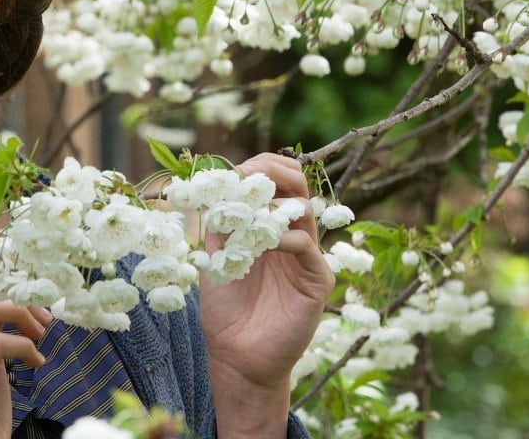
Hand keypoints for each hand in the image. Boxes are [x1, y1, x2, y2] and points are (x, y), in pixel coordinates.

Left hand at [199, 153, 333, 437]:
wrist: (237, 357)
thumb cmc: (226, 311)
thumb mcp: (215, 259)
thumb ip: (218, 226)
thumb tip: (210, 188)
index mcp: (269, 228)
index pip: (275, 184)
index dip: (258, 169)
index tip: (233, 170)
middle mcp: (292, 237)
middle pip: (298, 187)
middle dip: (274, 172)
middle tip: (250, 173)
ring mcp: (307, 257)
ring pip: (304, 211)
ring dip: (275, 203)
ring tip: (251, 209)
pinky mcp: (317, 280)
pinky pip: (308, 247)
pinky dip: (287, 237)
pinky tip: (266, 242)